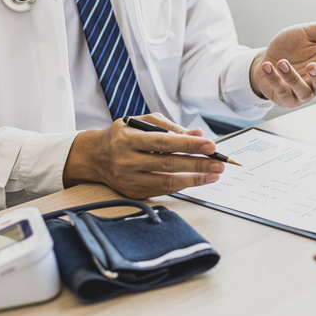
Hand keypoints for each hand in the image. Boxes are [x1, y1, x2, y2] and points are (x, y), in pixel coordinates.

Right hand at [63, 113, 223, 197]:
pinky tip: (198, 180)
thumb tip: (198, 133)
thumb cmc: (124, 134)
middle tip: (219, 164)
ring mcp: (128, 179)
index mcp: (128, 138)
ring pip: (167, 181)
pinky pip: (162, 190)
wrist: (95, 155)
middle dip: (198, 164)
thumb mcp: (144, 123)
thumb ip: (171, 128)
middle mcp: (126, 160)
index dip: (190, 144)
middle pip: (168, 164)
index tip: (211, 145)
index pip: (164, 142)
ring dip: (195, 178)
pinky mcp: (133, 192)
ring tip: (214, 174)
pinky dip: (183, 185)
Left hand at [250, 20, 315, 107]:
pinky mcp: (284, 99)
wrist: (265, 58)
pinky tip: (269, 66)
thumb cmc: (290, 47)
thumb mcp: (311, 32)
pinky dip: (275, 80)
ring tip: (282, 62)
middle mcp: (314, 83)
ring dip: (292, 78)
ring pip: (303, 92)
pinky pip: (283, 93)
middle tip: (312, 66)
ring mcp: (300, 93)